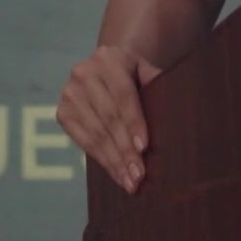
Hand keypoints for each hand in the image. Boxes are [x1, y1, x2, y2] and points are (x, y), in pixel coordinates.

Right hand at [56, 45, 161, 192]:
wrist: (106, 69)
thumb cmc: (136, 76)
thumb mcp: (148, 73)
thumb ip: (161, 88)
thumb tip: (178, 119)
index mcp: (108, 59)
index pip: (123, 94)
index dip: (133, 122)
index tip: (144, 148)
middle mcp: (83, 72)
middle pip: (108, 118)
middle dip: (125, 150)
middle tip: (140, 175)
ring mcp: (69, 93)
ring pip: (96, 133)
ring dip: (114, 161)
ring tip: (131, 182)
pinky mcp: (62, 113)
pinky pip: (83, 142)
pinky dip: (102, 160)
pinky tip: (116, 174)